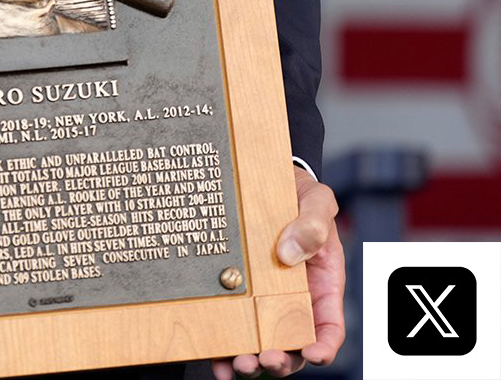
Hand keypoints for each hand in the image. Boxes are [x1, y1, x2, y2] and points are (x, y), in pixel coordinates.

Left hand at [211, 167, 344, 377]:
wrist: (263, 178)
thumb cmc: (299, 195)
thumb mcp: (316, 202)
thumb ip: (313, 225)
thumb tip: (289, 253)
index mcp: (321, 287)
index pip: (328, 328)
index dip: (323, 347)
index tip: (312, 354)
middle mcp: (292, 301)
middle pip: (291, 346)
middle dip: (281, 360)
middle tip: (266, 359)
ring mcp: (262, 300)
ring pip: (260, 344)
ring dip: (250, 361)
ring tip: (238, 364)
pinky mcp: (236, 293)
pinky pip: (231, 326)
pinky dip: (222, 348)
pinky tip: (212, 356)